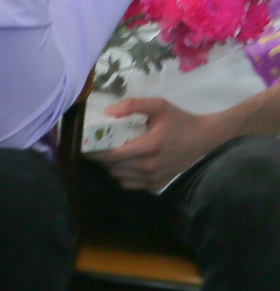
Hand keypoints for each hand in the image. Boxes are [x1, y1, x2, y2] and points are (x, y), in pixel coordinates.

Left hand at [97, 97, 228, 192]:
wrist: (205, 138)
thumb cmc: (180, 121)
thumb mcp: (159, 106)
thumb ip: (133, 105)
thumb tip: (107, 112)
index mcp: (150, 146)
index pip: (112, 155)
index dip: (94, 151)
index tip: (85, 145)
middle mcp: (150, 166)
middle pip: (112, 167)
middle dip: (101, 157)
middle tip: (98, 147)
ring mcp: (154, 178)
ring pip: (118, 177)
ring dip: (112, 167)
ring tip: (114, 154)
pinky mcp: (157, 184)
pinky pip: (129, 184)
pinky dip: (123, 175)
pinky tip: (127, 163)